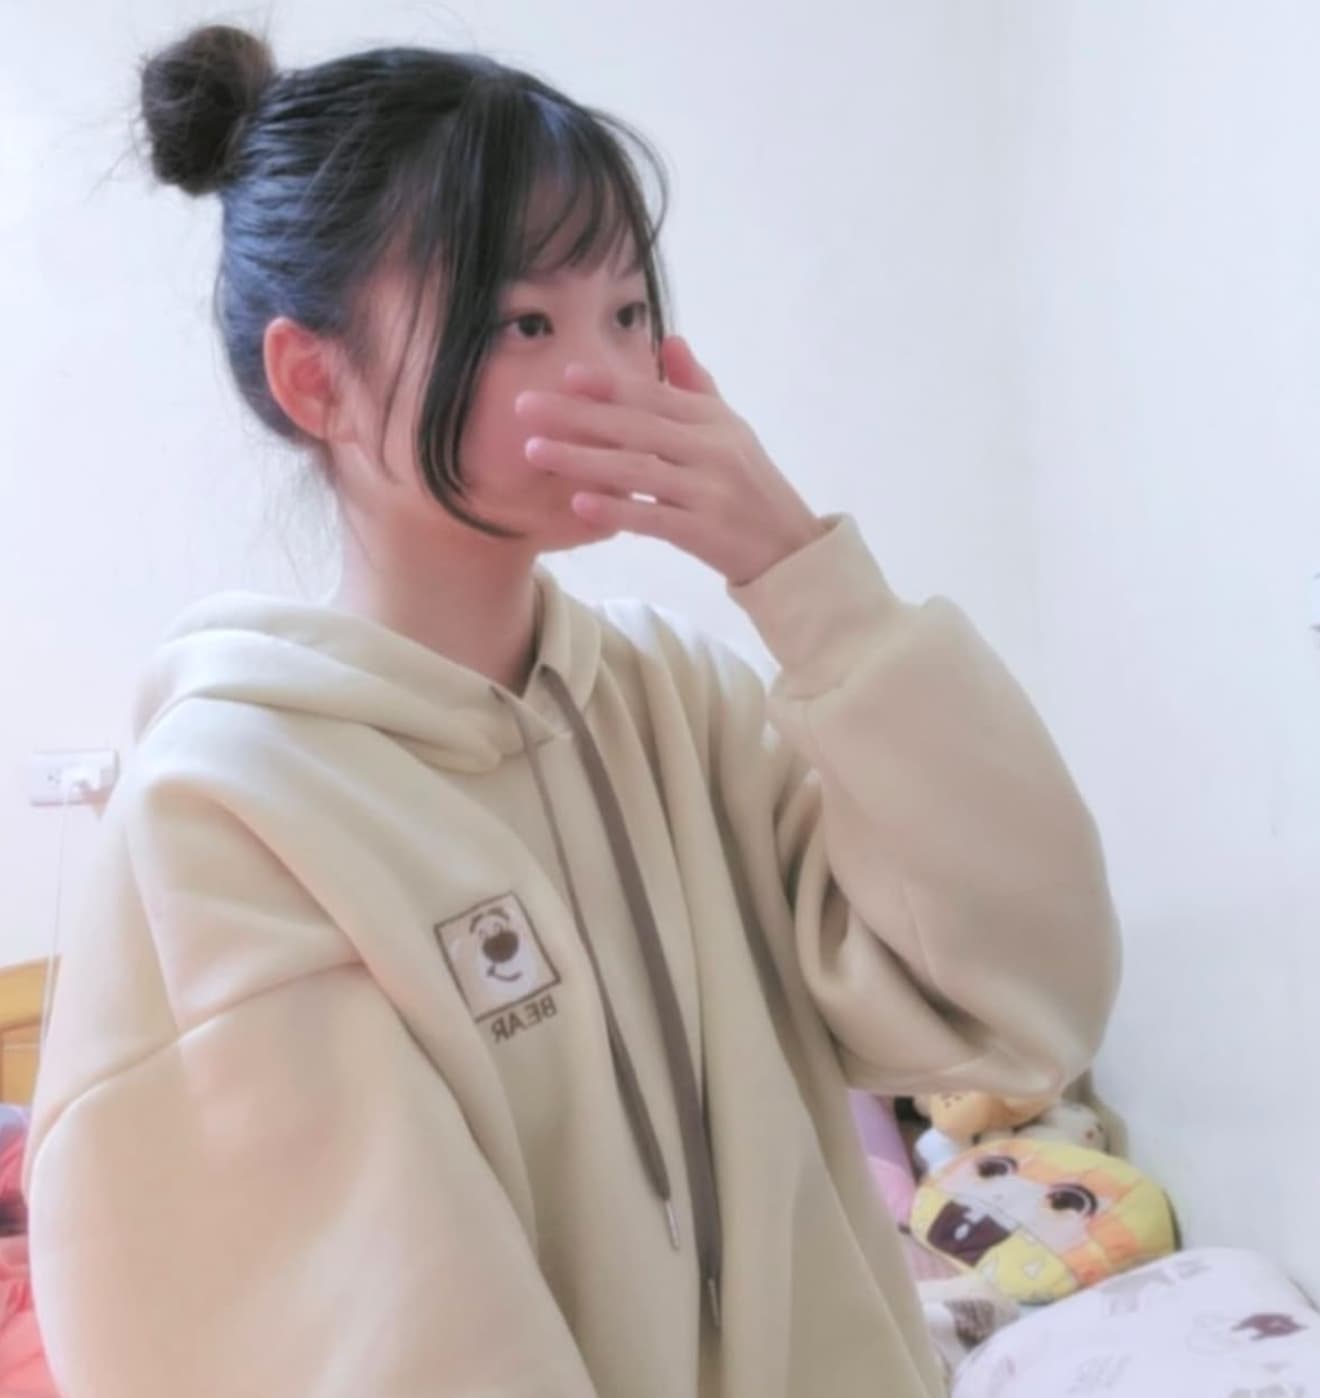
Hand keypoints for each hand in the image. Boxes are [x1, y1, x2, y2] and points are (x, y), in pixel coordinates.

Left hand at [514, 336, 825, 585]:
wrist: (788, 548)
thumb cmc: (751, 485)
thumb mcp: (731, 429)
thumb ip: (697, 386)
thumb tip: (670, 340)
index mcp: (712, 420)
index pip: (652, 396)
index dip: (608, 384)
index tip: (564, 375)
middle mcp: (711, 449)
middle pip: (635, 427)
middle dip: (577, 416)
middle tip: (525, 408)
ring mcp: (708, 491)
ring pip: (636, 470)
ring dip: (582, 459)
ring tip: (535, 452)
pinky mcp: (705, 532)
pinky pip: (653, 519)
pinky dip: (616, 510)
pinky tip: (579, 504)